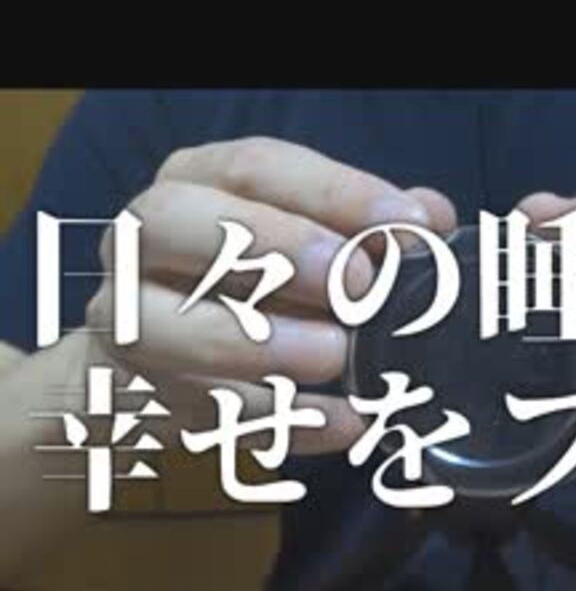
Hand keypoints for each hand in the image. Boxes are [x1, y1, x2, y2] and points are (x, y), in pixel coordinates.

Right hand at [74, 136, 456, 454]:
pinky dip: (278, 422)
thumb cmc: (250, 286)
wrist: (163, 362)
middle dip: (270, 249)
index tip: (407, 224)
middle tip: (358, 285)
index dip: (334, 192)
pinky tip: (345, 423)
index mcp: (195, 186)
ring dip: (257, 342)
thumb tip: (432, 218)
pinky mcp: (139, 395)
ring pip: (159, 325)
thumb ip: (367, 229)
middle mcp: (144, 244)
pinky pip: (200, 413)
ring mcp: (127, 320)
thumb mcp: (307, 245)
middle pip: (173, 223)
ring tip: (336, 355)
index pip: (254, 168)